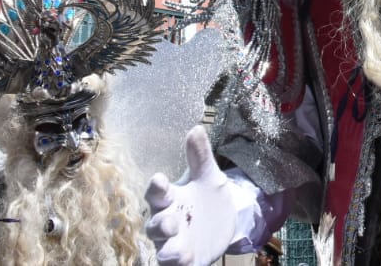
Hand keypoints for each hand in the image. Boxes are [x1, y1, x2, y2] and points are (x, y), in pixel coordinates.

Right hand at [145, 126, 236, 265]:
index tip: (160, 179)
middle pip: (156, 225)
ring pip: (164, 250)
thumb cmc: (207, 197)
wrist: (225, 221)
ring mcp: (175, 244)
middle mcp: (168, 222)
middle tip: (171, 221)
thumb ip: (201, 156)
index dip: (157, 188)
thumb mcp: (209, 176)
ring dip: (169, 250)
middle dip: (161, 224)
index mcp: (171, 198)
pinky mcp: (186, 261)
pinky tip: (186, 263)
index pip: (157, 193)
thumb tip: (197, 127)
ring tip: (178, 250)